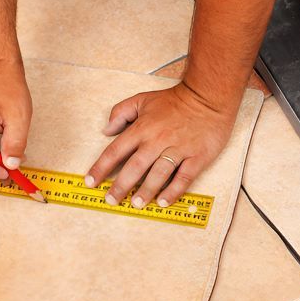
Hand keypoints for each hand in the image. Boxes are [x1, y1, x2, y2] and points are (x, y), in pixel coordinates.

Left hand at [86, 83, 238, 208]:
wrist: (208, 97)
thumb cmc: (175, 100)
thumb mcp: (143, 99)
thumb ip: (121, 112)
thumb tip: (106, 130)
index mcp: (142, 128)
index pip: (116, 151)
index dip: (101, 167)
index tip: (91, 181)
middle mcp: (157, 140)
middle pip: (135, 167)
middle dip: (121, 186)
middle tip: (111, 200)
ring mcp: (178, 149)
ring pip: (158, 174)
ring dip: (146, 191)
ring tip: (136, 203)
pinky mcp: (197, 156)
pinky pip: (184, 177)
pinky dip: (174, 190)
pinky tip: (164, 201)